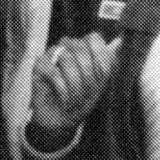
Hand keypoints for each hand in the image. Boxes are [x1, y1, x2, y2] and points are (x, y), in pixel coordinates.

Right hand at [29, 31, 116, 148]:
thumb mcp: (101, 83)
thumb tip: (121, 40)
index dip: (100, 57)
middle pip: (81, 49)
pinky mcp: (38, 66)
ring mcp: (51, 55)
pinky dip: (62, 89)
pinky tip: (65, 101)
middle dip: (89, 76)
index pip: (93, 38)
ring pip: (67, 58)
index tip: (103, 77)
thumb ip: (108, 60)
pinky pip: (53, 71)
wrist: (62, 121)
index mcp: (84, 48)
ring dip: (75, 84)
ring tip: (76, 101)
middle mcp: (67, 47)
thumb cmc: (81, 101)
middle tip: (88, 95)